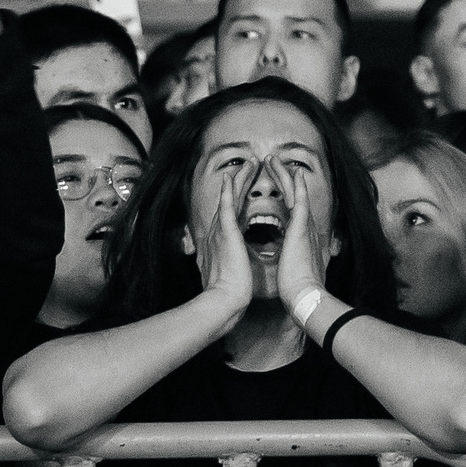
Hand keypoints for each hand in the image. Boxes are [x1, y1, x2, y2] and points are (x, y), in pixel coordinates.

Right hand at [194, 164, 256, 319]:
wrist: (223, 302)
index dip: (236, 199)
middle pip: (229, 202)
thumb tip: (233, 266)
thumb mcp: (230, 275)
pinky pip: (226, 207)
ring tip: (248, 164)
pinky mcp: (225, 234)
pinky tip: (231, 177)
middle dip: (239, 184)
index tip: (242, 188)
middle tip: (248, 167)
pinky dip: (228, 191)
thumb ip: (231, 265)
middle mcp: (217, 234)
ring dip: (238, 181)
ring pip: (230, 199)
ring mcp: (219, 232)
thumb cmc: (229, 294)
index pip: (231, 215)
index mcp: (222, 244)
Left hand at [272, 160, 332, 312]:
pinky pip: (299, 202)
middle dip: (282, 177)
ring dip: (284, 175)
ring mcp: (305, 226)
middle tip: (271, 162)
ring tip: (273, 159)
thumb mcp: (294, 268)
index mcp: (300, 236)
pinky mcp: (301, 229)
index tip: (277, 181)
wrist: (305, 296)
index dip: (283, 193)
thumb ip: (294, 259)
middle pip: (292, 195)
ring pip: (293, 193)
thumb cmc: (297, 287)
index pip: (290, 208)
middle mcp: (305, 227)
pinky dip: (297, 187)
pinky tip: (295, 173)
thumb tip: (294, 260)